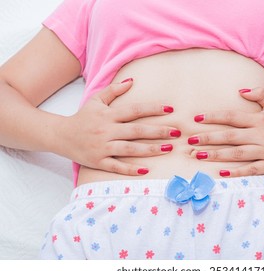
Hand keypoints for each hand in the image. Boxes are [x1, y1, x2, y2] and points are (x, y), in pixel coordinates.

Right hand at [58, 79, 180, 174]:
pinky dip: (130, 169)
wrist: (60, 135)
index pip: (135, 110)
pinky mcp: (98, 161)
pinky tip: (145, 170)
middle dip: (158, 132)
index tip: (170, 110)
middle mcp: (107, 131)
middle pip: (136, 131)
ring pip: (130, 149)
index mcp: (108, 115)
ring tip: (168, 149)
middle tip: (176, 133)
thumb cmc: (82, 117)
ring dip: (150, 150)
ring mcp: (102, 147)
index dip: (153, 109)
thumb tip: (132, 80)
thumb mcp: (96, 100)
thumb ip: (113, 90)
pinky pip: (116, 166)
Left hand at [188, 87, 263, 176]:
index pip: (232, 117)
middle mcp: (261, 135)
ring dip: (216, 155)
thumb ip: (259, 94)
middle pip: (230, 137)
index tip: (197, 119)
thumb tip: (239, 91)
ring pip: (237, 154)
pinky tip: (222, 172)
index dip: (213, 118)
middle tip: (190, 141)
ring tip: (198, 156)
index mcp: (260, 119)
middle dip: (208, 139)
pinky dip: (237, 172)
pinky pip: (251, 169)